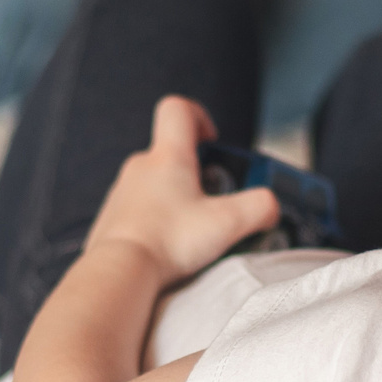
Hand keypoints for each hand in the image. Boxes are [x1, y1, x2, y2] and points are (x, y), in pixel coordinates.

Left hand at [84, 97, 278, 281]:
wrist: (119, 272)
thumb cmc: (169, 242)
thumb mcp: (228, 223)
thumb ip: (260, 207)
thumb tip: (270, 206)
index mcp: (168, 157)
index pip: (177, 109)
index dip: (198, 116)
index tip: (211, 142)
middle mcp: (140, 167)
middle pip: (171, 153)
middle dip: (197, 173)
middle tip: (214, 202)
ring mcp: (122, 192)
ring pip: (155, 183)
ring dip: (175, 199)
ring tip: (191, 232)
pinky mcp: (111, 218)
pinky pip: (139, 210)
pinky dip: (156, 222)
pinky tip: (167, 248)